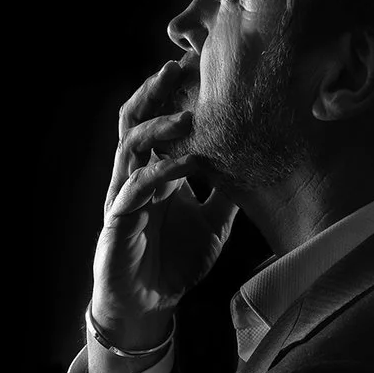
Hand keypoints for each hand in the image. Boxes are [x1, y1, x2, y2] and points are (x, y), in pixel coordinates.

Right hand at [90, 49, 238, 347]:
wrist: (147, 306)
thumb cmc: (173, 263)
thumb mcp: (213, 223)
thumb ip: (226, 194)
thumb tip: (256, 168)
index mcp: (154, 172)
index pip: (156, 121)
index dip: (171, 93)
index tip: (197, 66)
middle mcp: (134, 177)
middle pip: (135, 121)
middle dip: (155, 92)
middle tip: (179, 66)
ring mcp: (123, 197)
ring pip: (129, 148)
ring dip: (156, 128)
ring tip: (184, 115)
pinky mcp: (117, 222)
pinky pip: (133, 190)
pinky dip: (156, 174)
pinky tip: (178, 165)